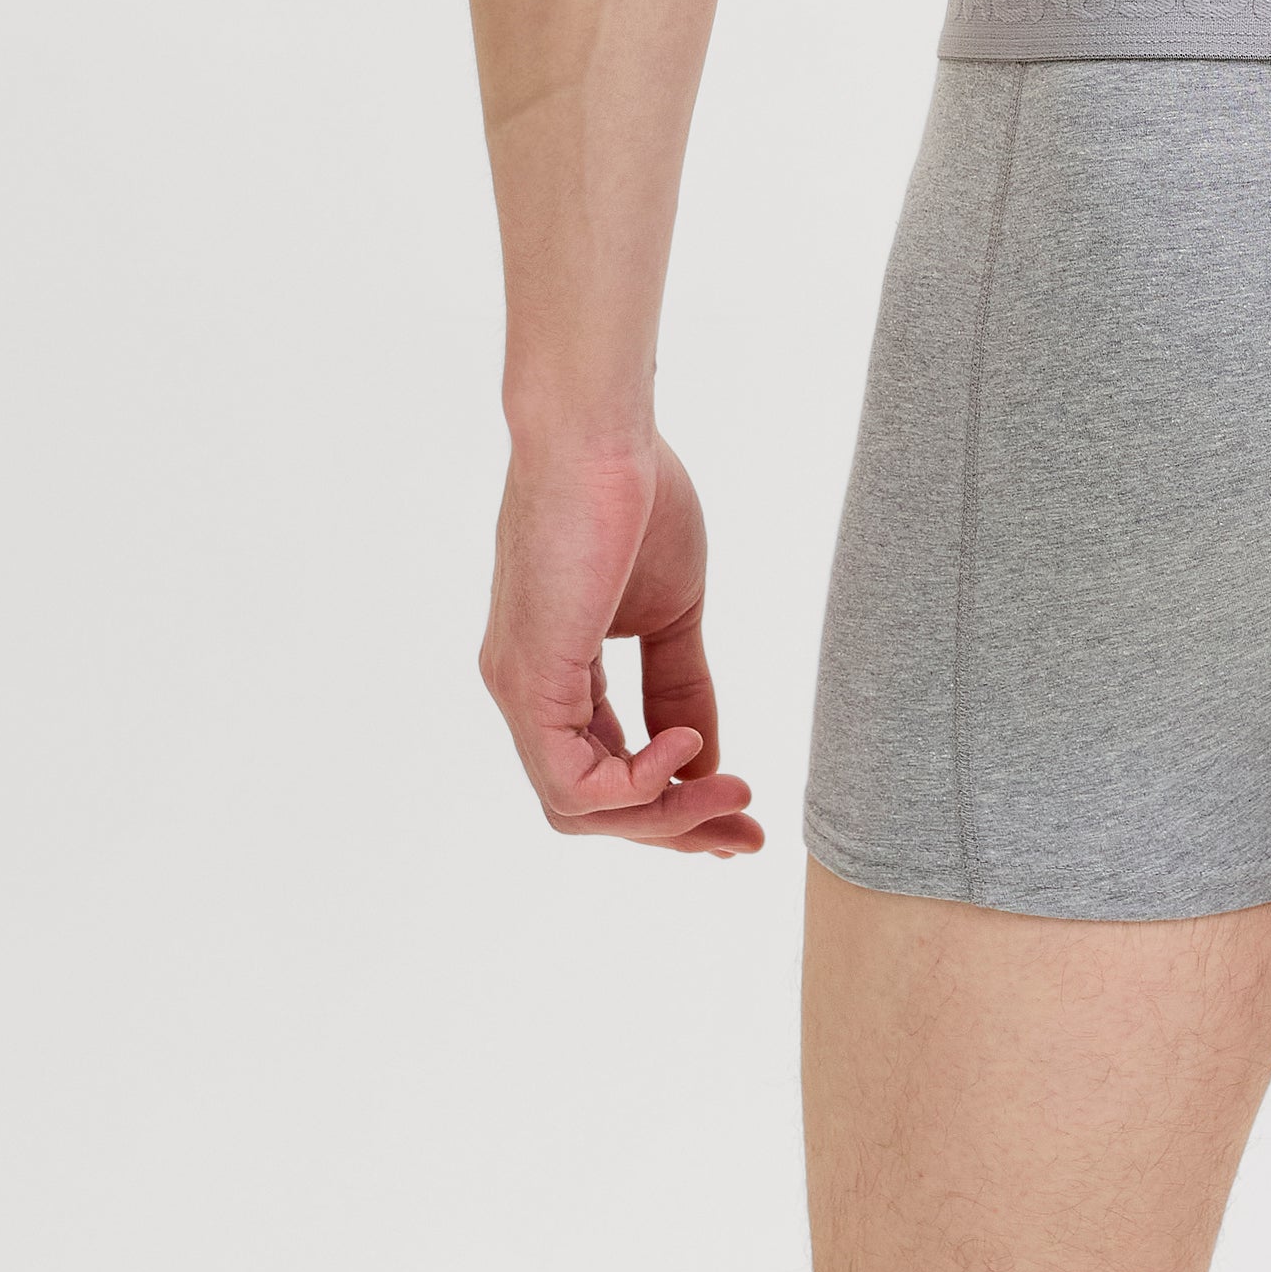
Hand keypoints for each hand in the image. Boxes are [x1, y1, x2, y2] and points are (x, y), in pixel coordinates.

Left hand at [479, 434, 762, 852]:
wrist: (601, 435)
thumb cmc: (636, 497)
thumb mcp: (673, 612)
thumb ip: (681, 686)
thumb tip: (705, 760)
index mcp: (556, 674)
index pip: (605, 770)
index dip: (674, 800)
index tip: (742, 808)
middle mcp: (527, 693)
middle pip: (592, 806)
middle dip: (676, 829)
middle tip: (749, 836)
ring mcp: (521, 691)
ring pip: (580, 808)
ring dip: (665, 816)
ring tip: (733, 792)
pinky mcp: (529, 683)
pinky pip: (573, 782)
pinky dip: (638, 785)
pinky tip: (687, 747)